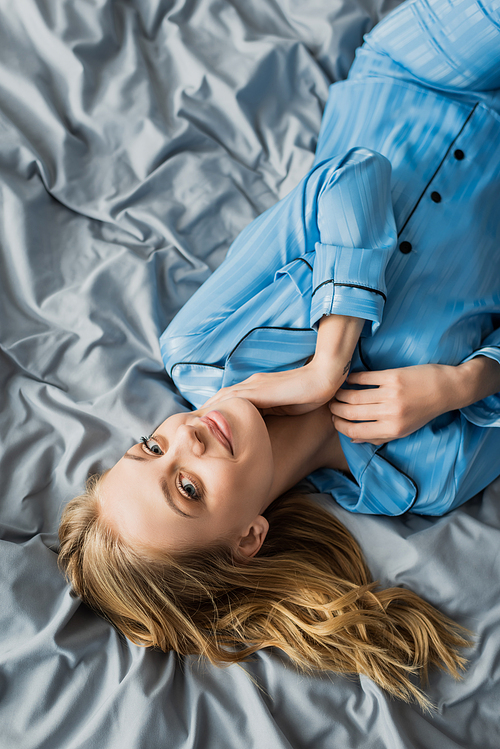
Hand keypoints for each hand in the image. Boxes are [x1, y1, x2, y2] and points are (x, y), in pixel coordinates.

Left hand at [202, 360, 346, 415]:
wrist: (323, 378)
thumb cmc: (310, 394)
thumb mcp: (284, 406)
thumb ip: (270, 412)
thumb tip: (259, 428)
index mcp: (255, 389)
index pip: (228, 401)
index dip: (213, 412)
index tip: (201, 427)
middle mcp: (251, 385)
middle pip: (220, 398)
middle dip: (203, 412)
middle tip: (189, 429)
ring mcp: (254, 386)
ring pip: (222, 399)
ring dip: (206, 411)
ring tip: (192, 427)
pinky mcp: (259, 391)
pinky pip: (234, 401)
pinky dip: (219, 409)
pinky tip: (210, 421)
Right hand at [329, 364, 453, 443]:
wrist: (446, 389)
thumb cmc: (423, 411)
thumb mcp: (403, 430)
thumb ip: (378, 436)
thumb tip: (353, 438)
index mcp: (392, 430)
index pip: (355, 431)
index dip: (339, 426)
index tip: (334, 420)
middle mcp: (390, 413)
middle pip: (351, 412)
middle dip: (335, 409)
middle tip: (330, 405)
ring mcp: (391, 394)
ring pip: (354, 396)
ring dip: (340, 394)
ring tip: (336, 393)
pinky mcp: (392, 377)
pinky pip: (365, 378)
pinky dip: (352, 379)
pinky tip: (347, 379)